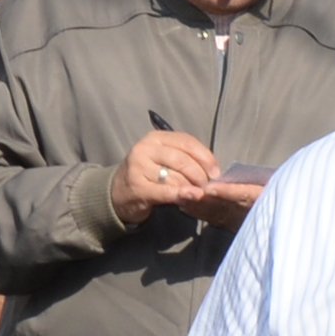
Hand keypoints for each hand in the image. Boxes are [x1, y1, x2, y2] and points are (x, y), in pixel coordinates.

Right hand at [114, 128, 243, 228]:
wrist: (118, 193)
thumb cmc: (147, 174)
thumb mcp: (163, 158)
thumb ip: (185, 158)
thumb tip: (212, 170)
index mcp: (155, 138)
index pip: (187, 142)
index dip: (206, 157)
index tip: (216, 172)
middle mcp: (145, 149)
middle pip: (183, 160)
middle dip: (200, 175)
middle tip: (208, 187)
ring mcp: (139, 168)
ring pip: (176, 176)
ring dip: (192, 187)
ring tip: (199, 194)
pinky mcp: (138, 187)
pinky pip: (166, 191)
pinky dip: (181, 195)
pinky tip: (190, 197)